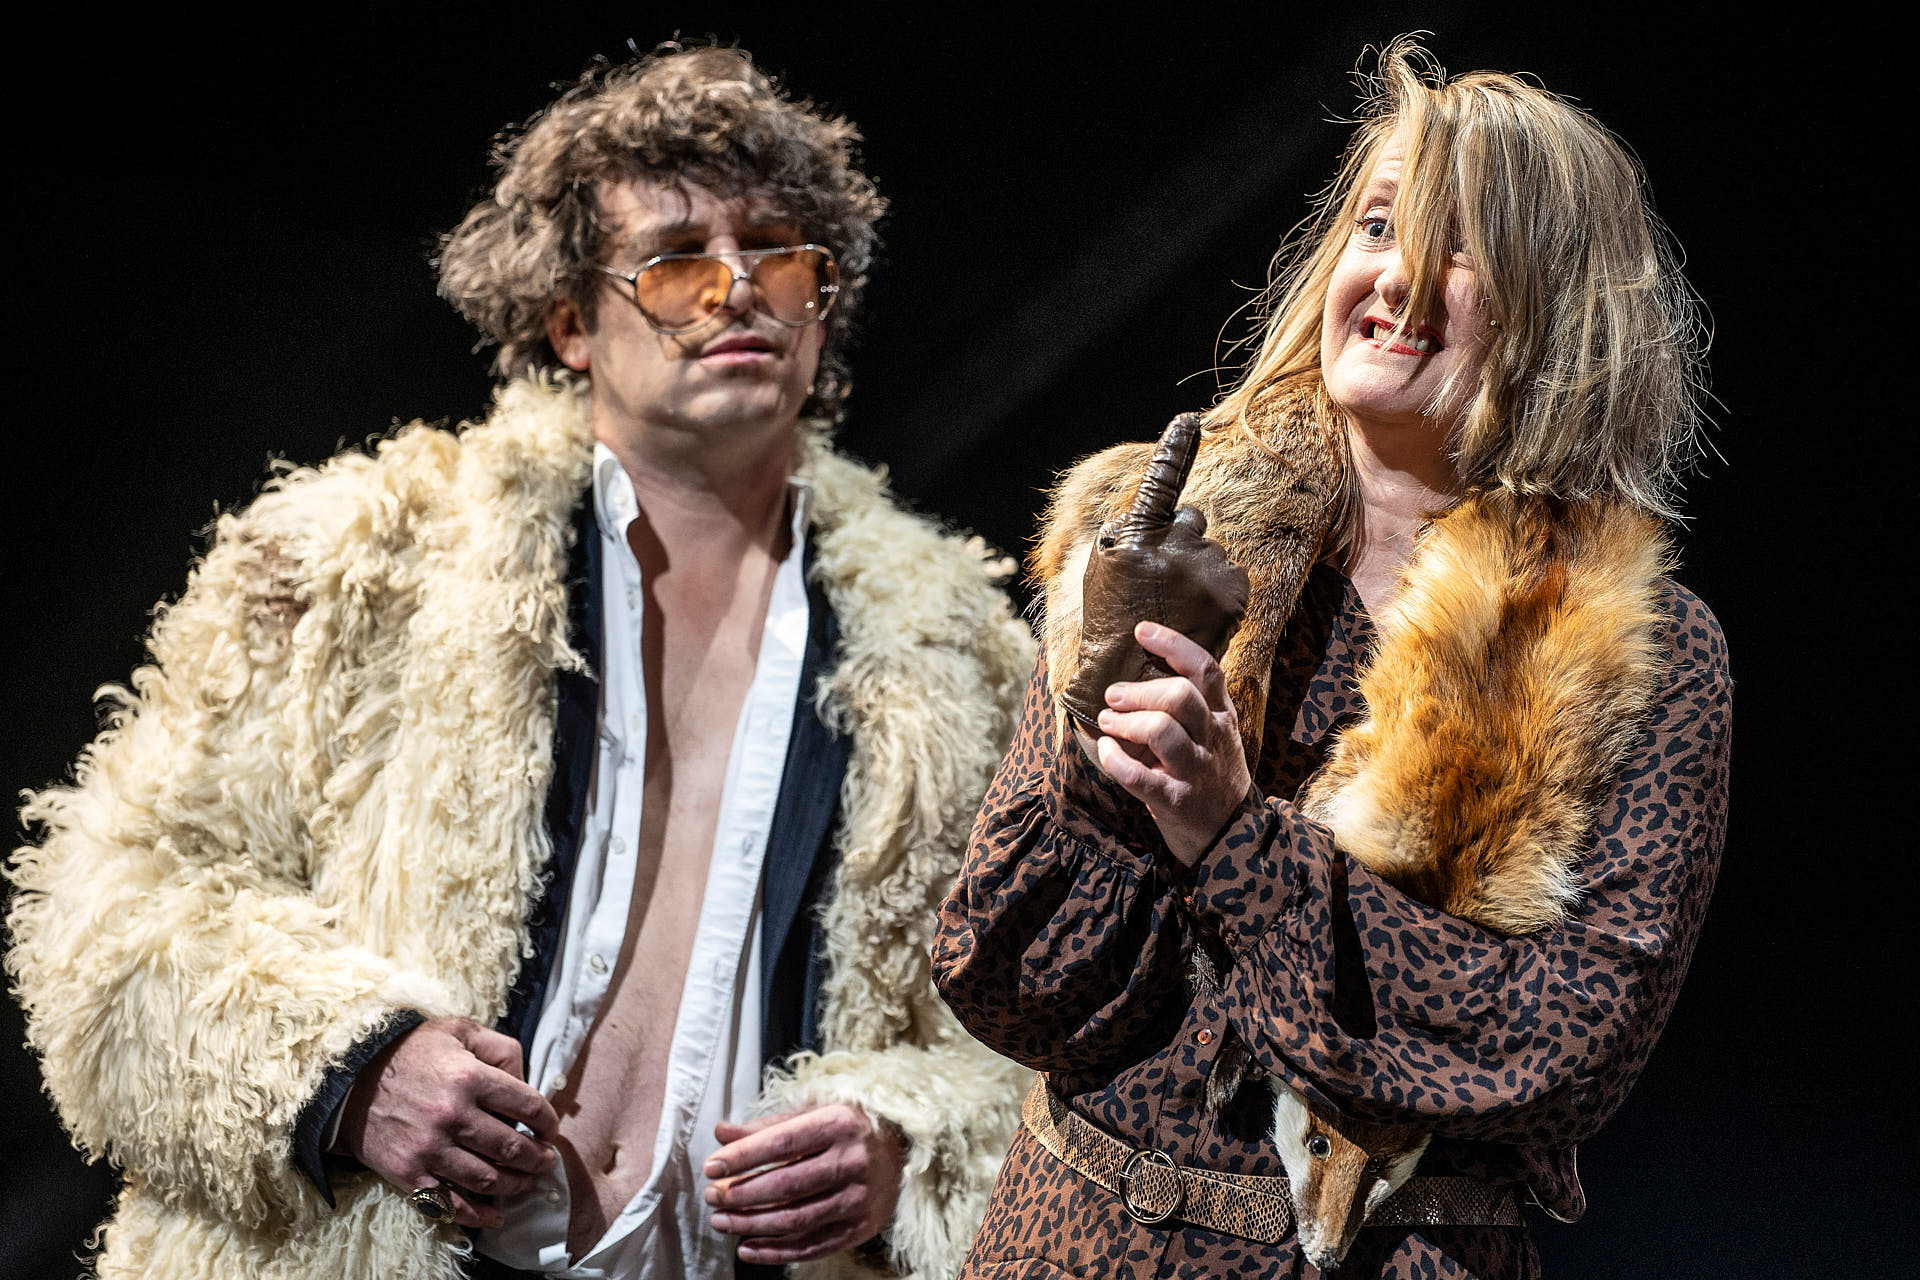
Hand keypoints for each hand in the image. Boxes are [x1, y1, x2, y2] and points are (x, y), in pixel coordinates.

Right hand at [336, 1016, 558, 1229]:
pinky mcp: (409, 1173)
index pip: (527, 1106)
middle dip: (539, 1158)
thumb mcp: (459, 1031)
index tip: (549, 1129)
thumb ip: (501, 1049)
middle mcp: (452, 1115)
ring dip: (516, 1184)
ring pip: (488, 1179)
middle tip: (547, 1160)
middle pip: (512, 1147)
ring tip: (528, 1181)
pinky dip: (479, 1214)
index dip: (547, 1121)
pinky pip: (451, 1202)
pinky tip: (497, 1215)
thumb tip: (527, 1081)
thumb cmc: (412, 1053)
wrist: (351, 1080)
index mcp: (469, 1077)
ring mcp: (430, 1148)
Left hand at [703, 1103, 904, 1265]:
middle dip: (741, 1194)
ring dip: (752, 1225)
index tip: (712, 1167)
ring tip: (722, 1222)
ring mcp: (859, 1198)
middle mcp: (853, 1161)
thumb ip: (766, 1128)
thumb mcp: (812, 1115)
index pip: (782, 1144)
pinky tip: (748, 1248)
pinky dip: (775, 1252)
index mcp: (839, 1124)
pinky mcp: (861, 1227)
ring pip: (796, 1220)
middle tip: (713, 1197)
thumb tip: (721, 1133)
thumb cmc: (846, 1128)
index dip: (743, 1157)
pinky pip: (812, 1245)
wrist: (901, 1150)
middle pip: (786, 1185)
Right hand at [1061, 413, 1248, 732]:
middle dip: (1179, 540)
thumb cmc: (1111, 619)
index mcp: (1138, 538)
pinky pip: (1229, 574)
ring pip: (1209, 551)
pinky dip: (1216, 589)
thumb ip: (1129, 532)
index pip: (1160, 482)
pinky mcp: (1234, 593)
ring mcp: (1209, 571)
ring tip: (1175, 606)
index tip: (1189, 421)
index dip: (1175, 448)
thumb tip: (1159, 510)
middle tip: (1160, 580)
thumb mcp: (1102, 567)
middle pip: (1190, 520)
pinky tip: (1196, 613)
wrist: (1134, 677)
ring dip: (1197, 569)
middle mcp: (1178, 548)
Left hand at [1092, 620, 1252, 865]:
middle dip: (1140, 690)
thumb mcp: (1213, 736)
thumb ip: (1188, 708)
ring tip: (1107, 722)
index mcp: (1222, 717)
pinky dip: (1115, 760)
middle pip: (1180, 696)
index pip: (1205, 669)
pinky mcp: (1176, 801)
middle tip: (1113, 696)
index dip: (1173, 644)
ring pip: (1162, 730)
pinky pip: (1140, 776)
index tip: (1141, 631)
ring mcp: (1197, 770)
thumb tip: (1135, 676)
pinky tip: (1105, 750)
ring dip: (1126, 722)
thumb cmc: (1209, 777)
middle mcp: (1213, 739)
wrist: (1230, 835)